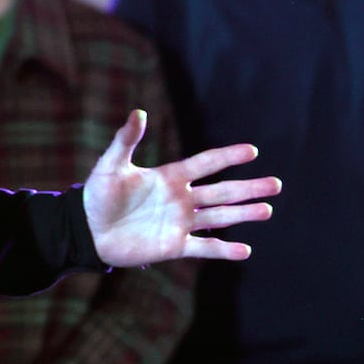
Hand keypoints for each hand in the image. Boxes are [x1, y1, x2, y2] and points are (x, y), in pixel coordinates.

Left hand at [83, 110, 280, 265]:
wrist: (87, 231)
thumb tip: (138, 113)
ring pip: (219, 217)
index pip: (206, 164)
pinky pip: (204, 247)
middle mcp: (181, 199)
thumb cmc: (97, 195)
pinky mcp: (174, 246)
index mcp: (170, 177)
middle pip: (222, 191)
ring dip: (244, 214)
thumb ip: (126, 140)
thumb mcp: (110, 164)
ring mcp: (180, 223)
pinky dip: (224, 250)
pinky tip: (245, 250)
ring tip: (267, 210)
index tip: (252, 151)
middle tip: (277, 184)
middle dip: (249, 188)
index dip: (228, 157)